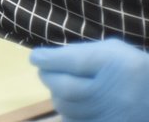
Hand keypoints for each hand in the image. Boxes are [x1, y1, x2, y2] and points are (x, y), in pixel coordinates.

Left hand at [31, 38, 148, 121]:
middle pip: (66, 88)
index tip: (36, 57)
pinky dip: (69, 113)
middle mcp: (114, 93)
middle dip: (49, 78)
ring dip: (57, 96)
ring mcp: (112, 116)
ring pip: (67, 109)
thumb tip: (46, 58)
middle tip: (45, 72)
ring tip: (61, 87)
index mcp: (116, 65)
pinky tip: (73, 104)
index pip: (74, 62)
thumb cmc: (130, 68)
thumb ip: (81, 52)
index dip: (49, 59)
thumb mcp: (112, 50)